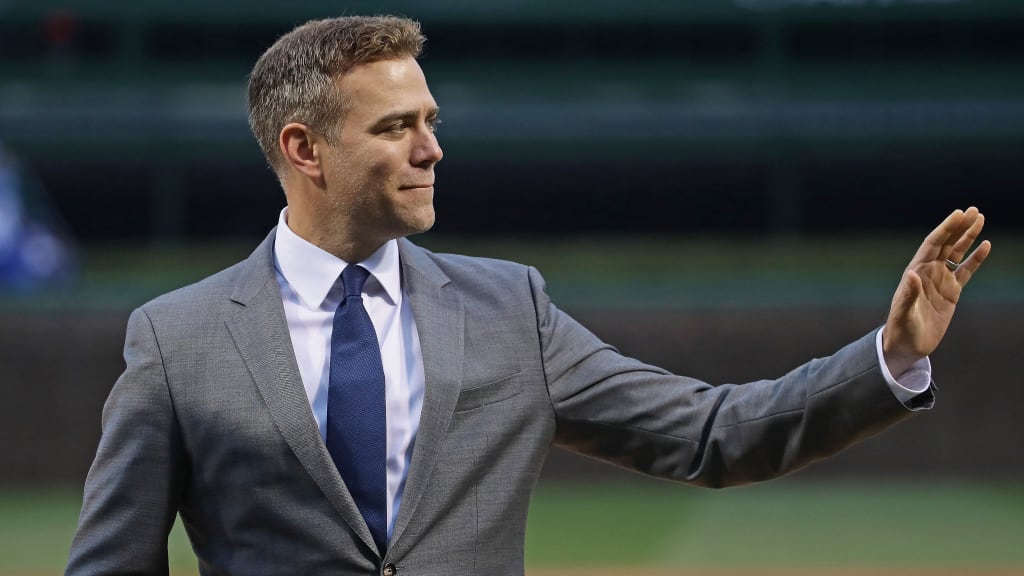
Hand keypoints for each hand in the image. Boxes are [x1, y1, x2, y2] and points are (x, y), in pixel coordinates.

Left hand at [883, 207, 990, 375]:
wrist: (907, 345)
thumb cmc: (901, 329)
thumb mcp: (904, 313)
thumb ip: (908, 294)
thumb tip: (912, 274)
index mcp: (916, 271)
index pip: (932, 244)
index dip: (945, 229)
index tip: (958, 214)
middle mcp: (928, 272)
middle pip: (946, 244)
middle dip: (959, 227)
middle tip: (974, 210)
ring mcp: (941, 281)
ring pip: (957, 254)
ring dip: (968, 237)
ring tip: (980, 219)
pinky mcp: (952, 292)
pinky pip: (966, 271)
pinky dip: (975, 259)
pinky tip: (985, 246)